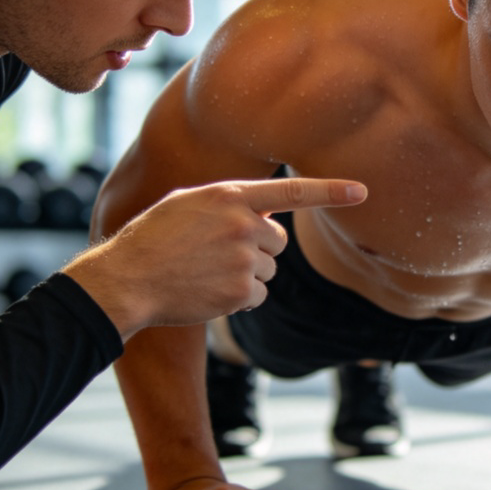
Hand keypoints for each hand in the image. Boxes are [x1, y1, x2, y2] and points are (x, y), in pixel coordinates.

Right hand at [67, 177, 366, 339]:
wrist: (128, 279)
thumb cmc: (154, 238)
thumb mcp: (189, 203)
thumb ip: (230, 203)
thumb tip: (270, 217)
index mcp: (231, 195)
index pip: (292, 191)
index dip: (331, 191)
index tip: (362, 191)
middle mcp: (243, 224)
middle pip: (278, 241)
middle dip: (258, 249)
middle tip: (219, 254)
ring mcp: (244, 259)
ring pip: (268, 270)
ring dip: (246, 274)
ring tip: (206, 272)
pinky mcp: (242, 292)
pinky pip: (259, 295)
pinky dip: (241, 298)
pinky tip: (209, 292)